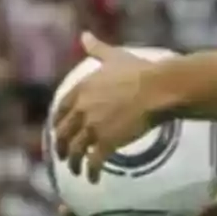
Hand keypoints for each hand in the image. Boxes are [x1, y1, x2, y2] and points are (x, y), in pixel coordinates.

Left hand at [53, 33, 156, 182]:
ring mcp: (92, 127)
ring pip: (74, 150)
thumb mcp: (114, 57)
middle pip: (63, 132)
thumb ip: (97, 49)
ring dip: (73, 163)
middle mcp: (82, 109)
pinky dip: (91, 173)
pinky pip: (93, 163)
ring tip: (77, 171)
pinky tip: (93, 180)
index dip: (58, 122)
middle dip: (60, 146)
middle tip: (62, 156)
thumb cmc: (140, 71)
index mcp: (82, 89)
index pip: (61, 110)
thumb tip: (84, 36)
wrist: (158, 89)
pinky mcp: (106, 143)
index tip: (58, 130)